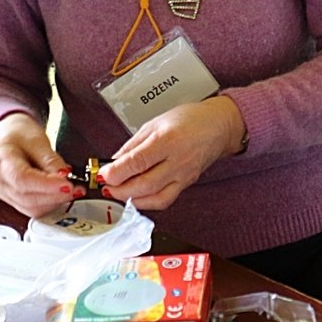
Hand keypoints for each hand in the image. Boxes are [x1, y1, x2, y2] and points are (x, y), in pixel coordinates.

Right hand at [0, 113, 75, 218]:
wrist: (10, 136)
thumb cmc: (20, 135)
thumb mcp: (38, 140)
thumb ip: (51, 160)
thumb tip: (64, 176)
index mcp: (0, 160)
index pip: (22, 179)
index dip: (47, 185)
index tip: (67, 184)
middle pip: (26, 198)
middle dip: (55, 196)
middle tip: (76, 189)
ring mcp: (2, 192)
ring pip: (30, 208)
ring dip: (54, 202)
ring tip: (72, 191)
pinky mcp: (12, 199)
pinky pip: (31, 209)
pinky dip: (49, 204)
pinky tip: (60, 195)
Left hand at [98, 95, 245, 210]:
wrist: (219, 126)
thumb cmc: (189, 120)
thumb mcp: (155, 123)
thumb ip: (133, 145)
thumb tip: (114, 162)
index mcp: (167, 139)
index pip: (137, 162)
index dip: (116, 172)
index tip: (103, 174)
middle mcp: (178, 160)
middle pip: (145, 184)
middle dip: (120, 189)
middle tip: (107, 186)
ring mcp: (184, 175)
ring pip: (156, 197)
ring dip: (133, 199)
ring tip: (119, 193)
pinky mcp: (187, 183)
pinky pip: (166, 199)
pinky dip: (148, 202)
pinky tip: (137, 197)